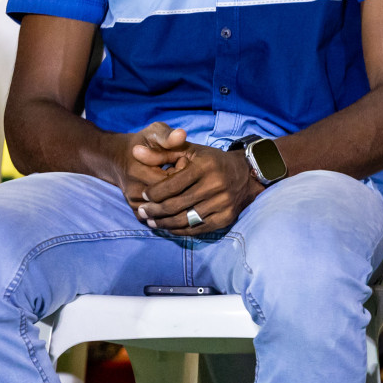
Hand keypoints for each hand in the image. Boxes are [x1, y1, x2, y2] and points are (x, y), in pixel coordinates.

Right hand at [114, 122, 189, 208]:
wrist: (118, 158)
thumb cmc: (141, 143)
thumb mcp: (153, 133)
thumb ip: (167, 135)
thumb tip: (181, 135)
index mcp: (138, 171)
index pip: (172, 180)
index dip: (184, 170)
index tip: (183, 159)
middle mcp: (134, 191)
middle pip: (171, 197)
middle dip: (183, 185)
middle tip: (184, 172)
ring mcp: (135, 204)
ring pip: (166, 209)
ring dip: (177, 196)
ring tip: (178, 181)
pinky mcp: (138, 212)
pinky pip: (161, 216)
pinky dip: (170, 206)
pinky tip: (172, 193)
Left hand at [136, 140, 263, 234]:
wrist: (247, 174)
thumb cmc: (212, 161)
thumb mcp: (189, 151)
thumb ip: (161, 153)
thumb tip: (135, 151)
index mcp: (205, 166)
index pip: (170, 185)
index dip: (153, 193)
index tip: (144, 195)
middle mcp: (215, 185)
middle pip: (175, 205)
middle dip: (153, 210)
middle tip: (142, 211)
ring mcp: (222, 203)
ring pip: (183, 220)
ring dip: (162, 223)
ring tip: (151, 221)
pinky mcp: (225, 218)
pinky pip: (196, 229)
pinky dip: (178, 230)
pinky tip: (168, 227)